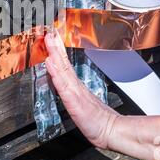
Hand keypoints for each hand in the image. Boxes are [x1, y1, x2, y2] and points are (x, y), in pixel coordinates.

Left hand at [44, 30, 119, 148]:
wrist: (110, 130)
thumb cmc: (95, 118)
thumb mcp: (81, 101)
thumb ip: (72, 90)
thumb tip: (63, 78)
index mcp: (75, 84)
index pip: (64, 63)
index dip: (58, 49)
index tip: (52, 35)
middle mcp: (75, 85)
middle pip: (63, 61)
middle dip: (56, 45)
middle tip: (50, 30)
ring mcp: (74, 91)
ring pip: (63, 68)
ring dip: (55, 53)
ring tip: (49, 39)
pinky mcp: (73, 100)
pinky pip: (63, 85)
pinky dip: (56, 72)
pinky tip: (50, 63)